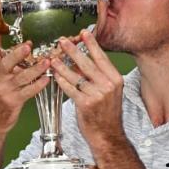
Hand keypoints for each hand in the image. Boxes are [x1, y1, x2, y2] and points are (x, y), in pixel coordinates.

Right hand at [0, 31, 50, 133]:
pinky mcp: (14, 101)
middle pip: (5, 64)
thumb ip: (7, 62)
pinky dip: (38, 85)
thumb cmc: (0, 96)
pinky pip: (28, 91)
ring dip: (35, 69)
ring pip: (21, 77)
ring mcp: (5, 90)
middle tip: (27, 46)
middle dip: (16, 55)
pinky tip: (47, 79)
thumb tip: (23, 46)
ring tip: (46, 62)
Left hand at [50, 29, 124, 148]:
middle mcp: (108, 85)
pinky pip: (70, 89)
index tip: (83, 33)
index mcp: (116, 79)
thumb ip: (98, 77)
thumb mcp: (109, 92)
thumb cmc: (107, 113)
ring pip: (76, 76)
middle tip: (62, 41)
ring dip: (63, 66)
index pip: (102, 58)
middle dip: (73, 50)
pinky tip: (55, 76)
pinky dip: (62, 81)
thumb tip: (81, 61)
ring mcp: (97, 95)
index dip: (91, 44)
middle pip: (87, 63)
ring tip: (53, 58)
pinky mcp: (86, 104)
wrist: (108, 135)